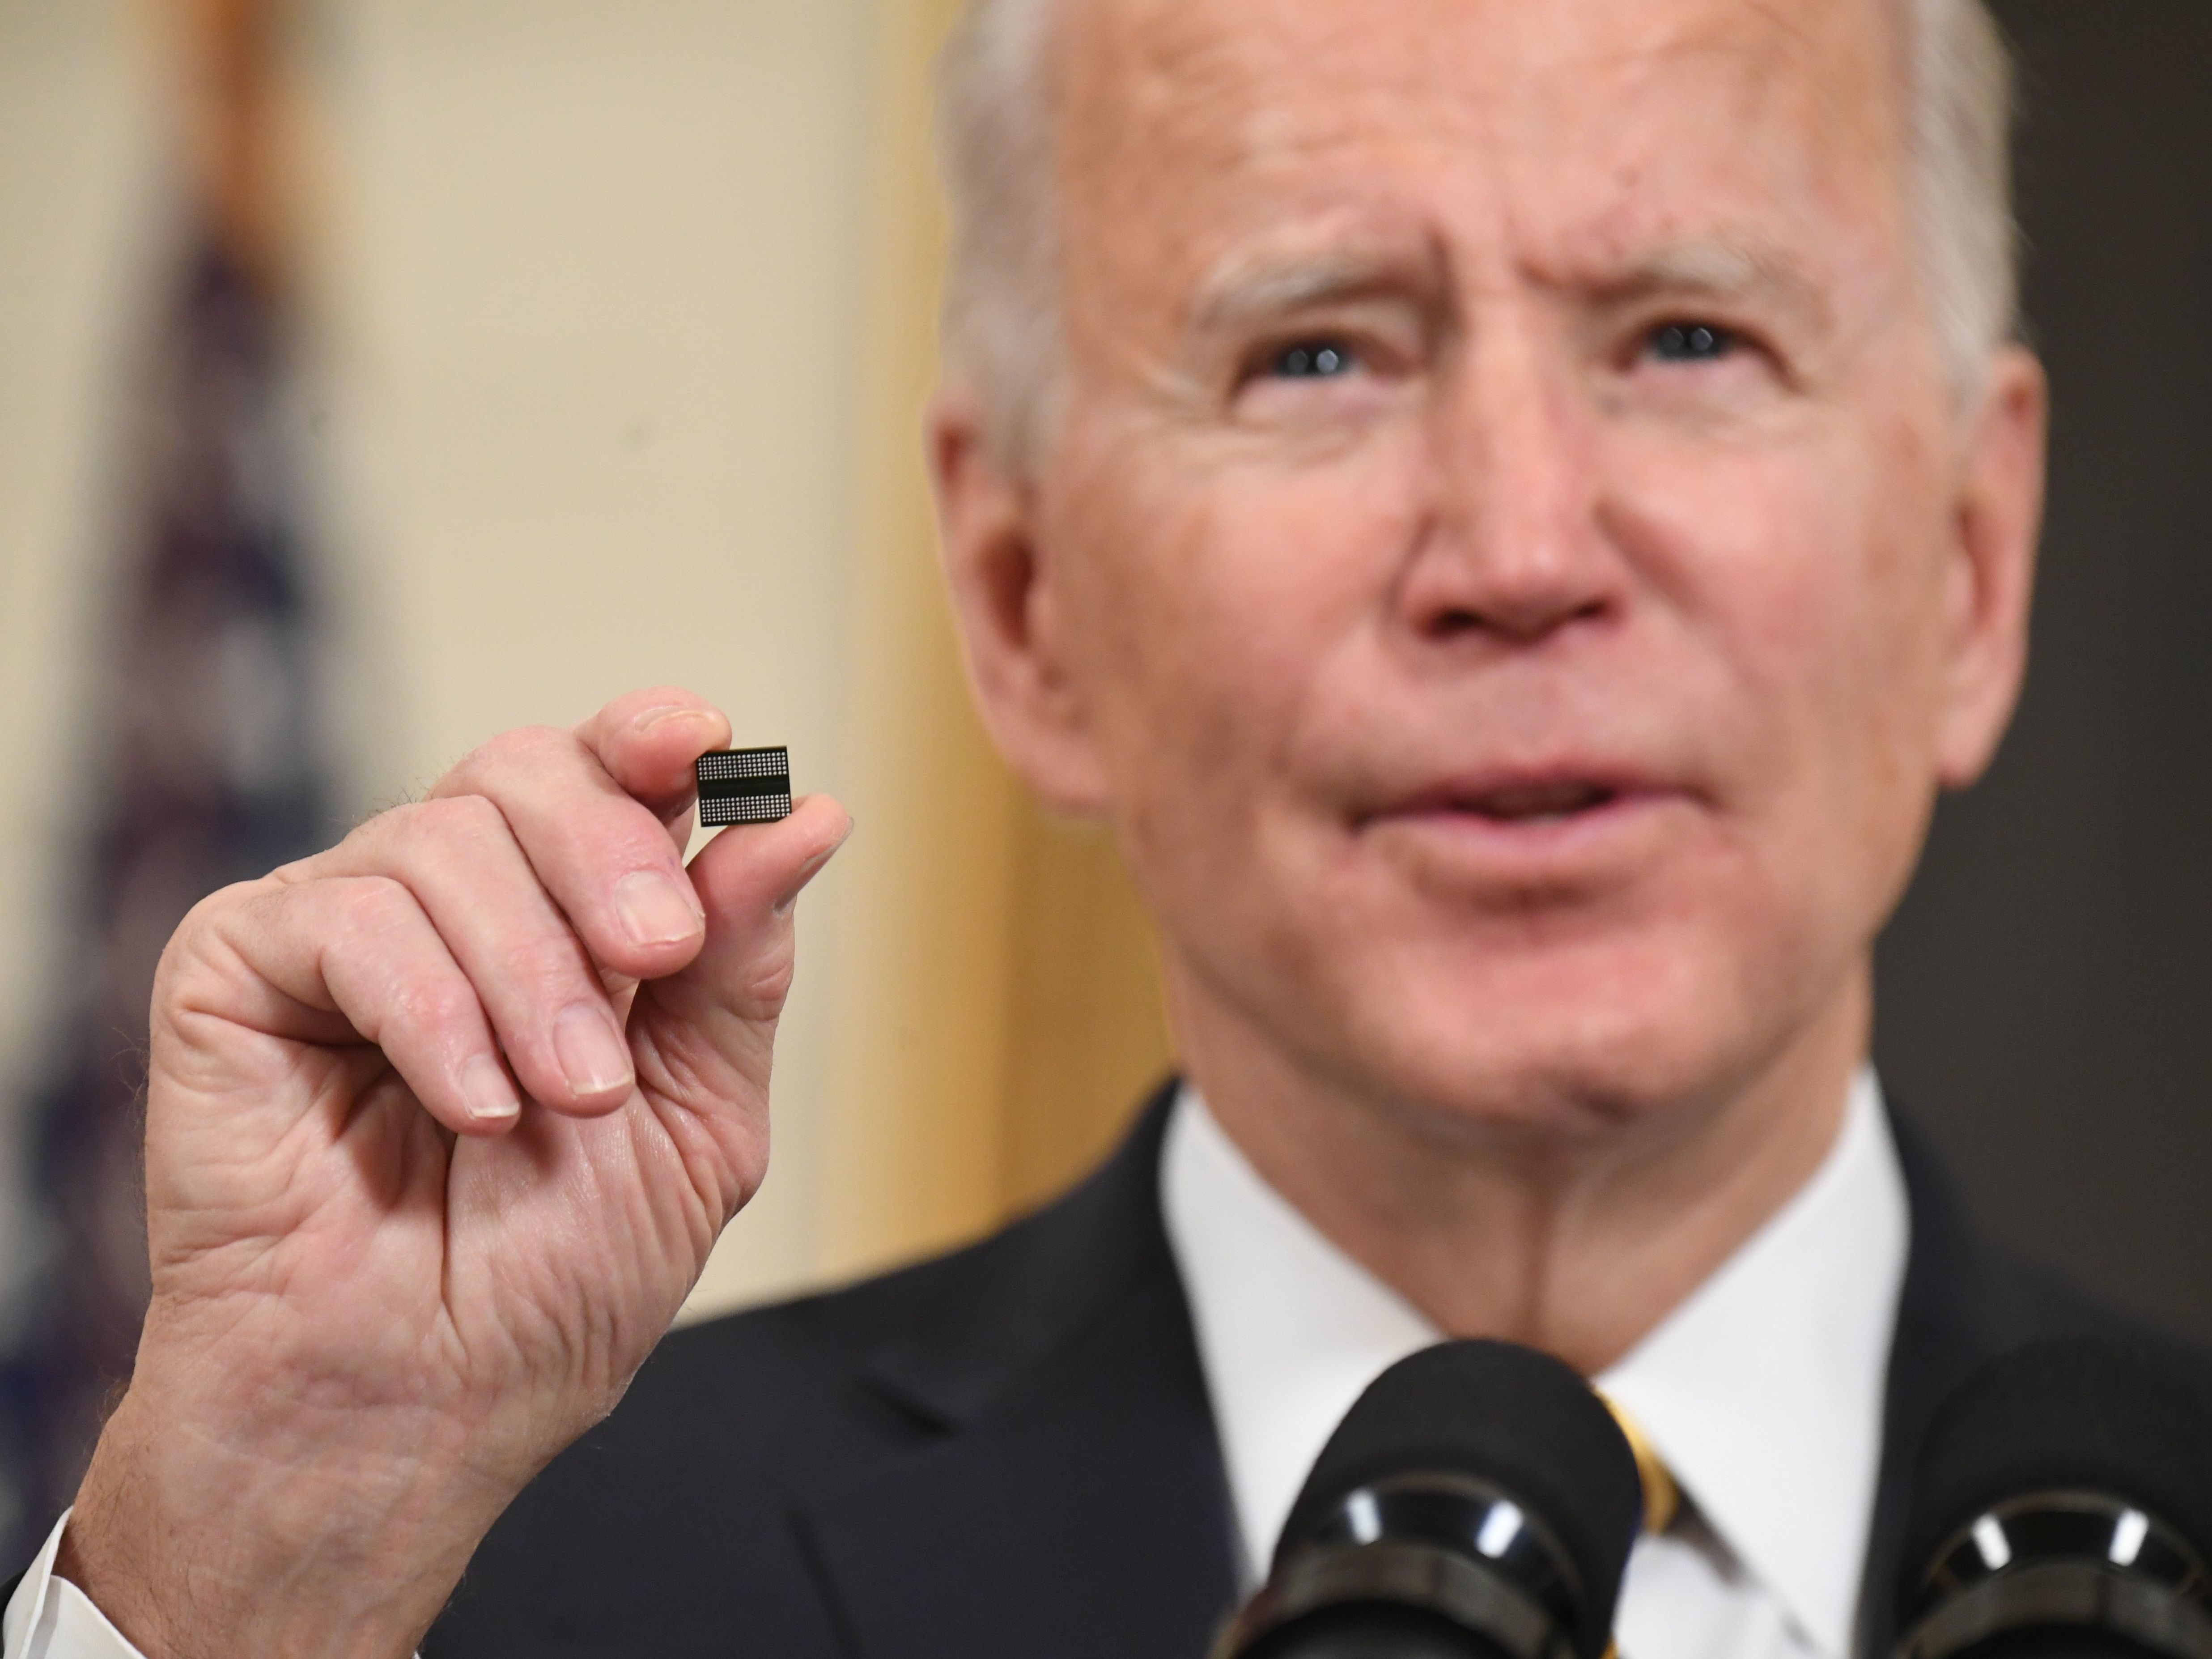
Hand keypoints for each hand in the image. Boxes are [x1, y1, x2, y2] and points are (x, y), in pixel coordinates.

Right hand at [58, 688, 849, 1657]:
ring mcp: (344, 928)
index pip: (605, 773)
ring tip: (559, 1101)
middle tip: (652, 958)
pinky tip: (470, 1110)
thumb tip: (809, 815)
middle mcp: (458, 906)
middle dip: (607, 856)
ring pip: (443, 837)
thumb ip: (740, 967)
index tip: (707, 741)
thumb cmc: (549, 1285)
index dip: (652, 737)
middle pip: (526, 768)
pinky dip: (431, 1010)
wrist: (414, 1408)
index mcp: (567, 925)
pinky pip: (346, 916)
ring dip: (530, 976)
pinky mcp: (239, 968)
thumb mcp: (697, 1120)